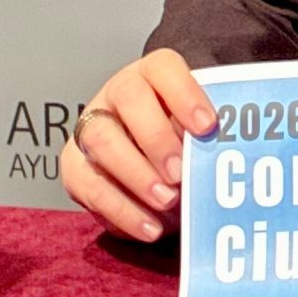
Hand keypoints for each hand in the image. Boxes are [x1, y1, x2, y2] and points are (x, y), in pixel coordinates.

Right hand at [61, 48, 215, 241]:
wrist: (148, 162)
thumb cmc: (182, 140)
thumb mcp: (195, 131)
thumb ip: (204, 136)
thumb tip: (222, 157)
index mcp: (152, 74)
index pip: (164, 68)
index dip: (186, 94)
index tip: (208, 127)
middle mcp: (117, 93)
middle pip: (130, 98)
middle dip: (156, 138)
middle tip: (180, 173)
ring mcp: (91, 127)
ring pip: (103, 140)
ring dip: (137, 175)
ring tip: (167, 202)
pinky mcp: (75, 166)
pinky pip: (91, 186)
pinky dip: (123, 211)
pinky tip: (150, 227)